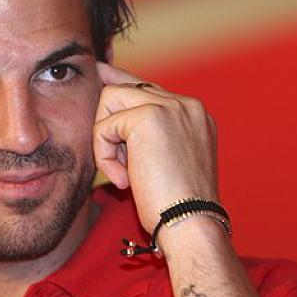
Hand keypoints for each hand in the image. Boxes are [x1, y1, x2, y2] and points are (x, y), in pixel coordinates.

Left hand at [93, 62, 218, 231]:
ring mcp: (169, 106)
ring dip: (106, 141)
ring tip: (125, 173)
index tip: (101, 71)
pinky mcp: (147, 117)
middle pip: (125, 87)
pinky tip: (124, 181)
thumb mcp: (168, 161)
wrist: (190, 224)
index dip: (121, 81)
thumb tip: (116, 113)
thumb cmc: (176, 205)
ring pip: (109, 99)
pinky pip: (103, 127)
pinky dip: (104, 156)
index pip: (149, 87)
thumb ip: (149, 134)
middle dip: (108, 123)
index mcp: (195, 115)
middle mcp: (186, 104)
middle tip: (121, 164)